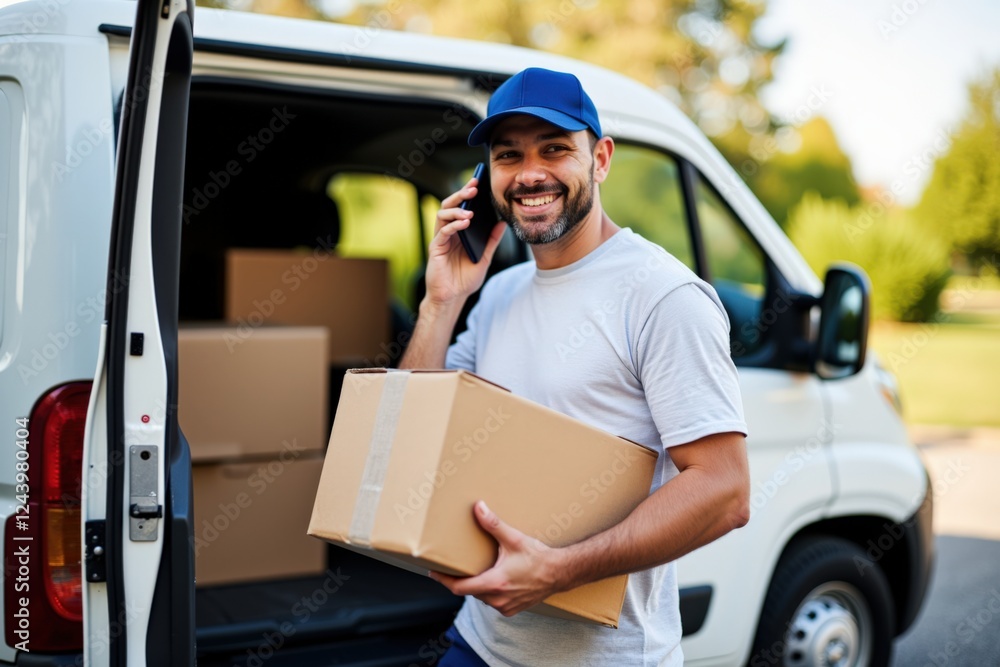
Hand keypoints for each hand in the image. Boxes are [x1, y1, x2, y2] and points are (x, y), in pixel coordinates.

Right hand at [424, 177, 506, 310]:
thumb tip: (502, 224)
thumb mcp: (484, 258)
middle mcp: (448, 233)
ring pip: (442, 215)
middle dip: (461, 193)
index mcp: (459, 232)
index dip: (468, 193)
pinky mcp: (436, 249)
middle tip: (474, 187)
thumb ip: (491, 241)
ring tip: (470, 210)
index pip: (461, 207)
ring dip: (456, 209)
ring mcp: (440, 239)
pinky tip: (465, 223)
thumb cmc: (465, 279)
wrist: (452, 298)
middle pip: (449, 205)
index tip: (479, 181)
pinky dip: (453, 225)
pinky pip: (442, 232)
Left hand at [429, 501, 564, 616]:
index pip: (459, 587)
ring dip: (476, 585)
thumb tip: (478, 507)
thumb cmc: (538, 557)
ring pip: (481, 597)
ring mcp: (505, 607)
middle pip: (469, 591)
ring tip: (474, 570)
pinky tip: (493, 579)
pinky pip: (493, 602)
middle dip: (461, 579)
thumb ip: (493, 524)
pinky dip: (489, 592)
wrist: (560, 573)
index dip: (443, 580)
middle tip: (453, 566)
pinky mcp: (512, 609)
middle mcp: (498, 599)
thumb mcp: (514, 539)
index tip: (432, 572)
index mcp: (495, 583)